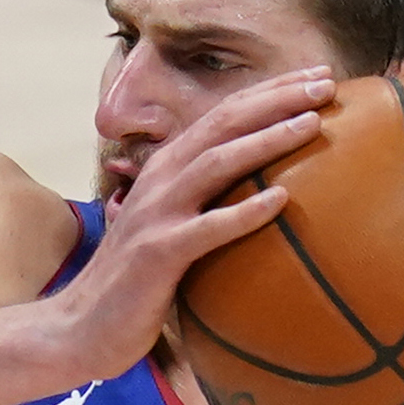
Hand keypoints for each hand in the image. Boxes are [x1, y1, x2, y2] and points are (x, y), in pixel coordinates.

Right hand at [54, 68, 334, 377]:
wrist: (77, 329)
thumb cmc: (132, 284)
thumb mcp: (167, 229)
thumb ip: (202, 204)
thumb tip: (263, 195)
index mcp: (163, 171)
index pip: (221, 116)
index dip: (269, 91)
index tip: (316, 75)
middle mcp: (158, 182)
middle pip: (222, 125)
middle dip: (277, 99)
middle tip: (326, 83)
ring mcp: (155, 216)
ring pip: (216, 163)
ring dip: (267, 139)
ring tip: (312, 123)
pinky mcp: (156, 255)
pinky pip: (207, 229)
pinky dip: (244, 213)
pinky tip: (282, 200)